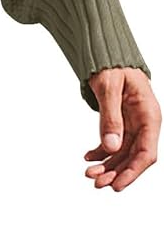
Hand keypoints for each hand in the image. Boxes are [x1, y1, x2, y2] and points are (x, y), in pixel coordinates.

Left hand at [84, 67, 159, 189]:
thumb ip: (110, 116)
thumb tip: (111, 147)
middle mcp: (144, 123)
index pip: (146, 152)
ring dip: (108, 166)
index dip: (132, 172)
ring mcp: (133, 124)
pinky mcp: (122, 122)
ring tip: (89, 173)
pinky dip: (102, 152)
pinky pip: (114, 143)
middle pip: (133, 157)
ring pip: (123, 153)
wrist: (108, 53)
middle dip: (116, 172)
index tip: (117, 185)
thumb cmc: (113, 64)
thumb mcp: (109, 87)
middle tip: (95, 182)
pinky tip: (89, 157)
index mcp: (148, 114)